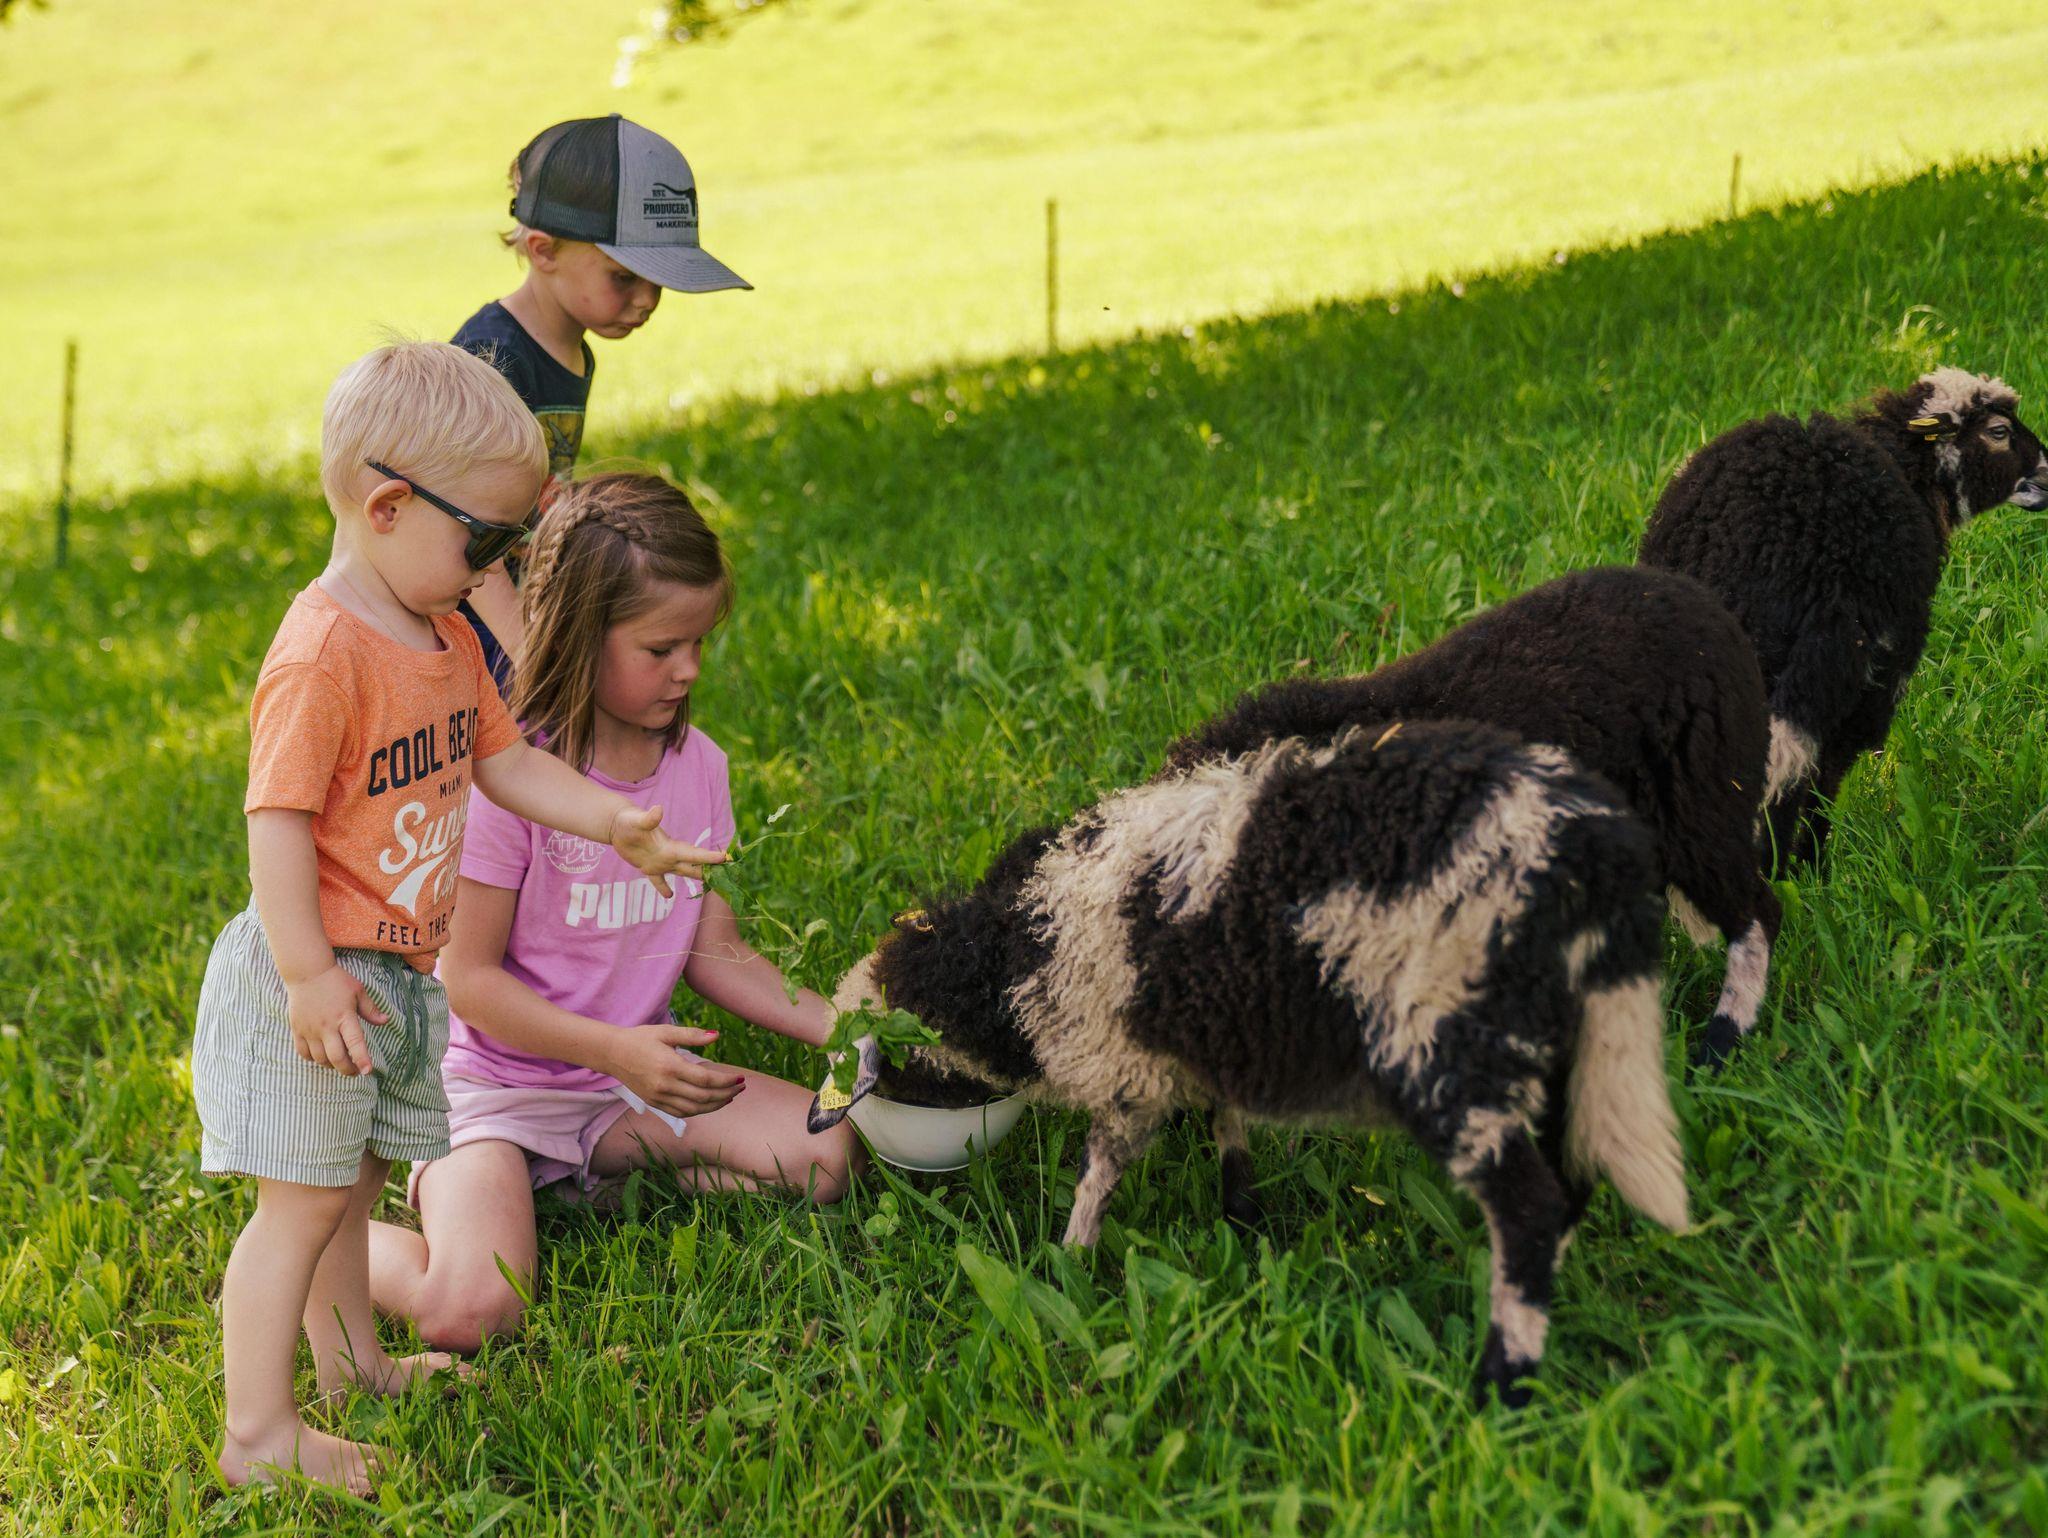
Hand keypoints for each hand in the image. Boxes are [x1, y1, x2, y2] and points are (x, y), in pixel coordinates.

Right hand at [284, 964, 384, 1075]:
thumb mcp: (358, 991)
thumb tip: (385, 1021)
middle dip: (348, 1070)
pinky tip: (322, 1056)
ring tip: (341, 1062)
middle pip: (336, 1058)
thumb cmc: (335, 980)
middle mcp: (326, 1026)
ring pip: (320, 1059)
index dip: (362, 1059)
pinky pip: (303, 1053)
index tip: (368, 1071)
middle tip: (356, 1071)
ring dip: (332, 1065)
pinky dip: (314, 1059)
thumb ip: (370, 1009)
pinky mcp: (297, 1030)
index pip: (355, 1042)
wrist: (306, 972)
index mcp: (344, 1016)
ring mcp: (310, 1029)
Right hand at [608, 1024, 744, 1116]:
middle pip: (703, 1097)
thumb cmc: (640, 1038)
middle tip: (741, 1087)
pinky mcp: (654, 1103)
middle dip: (726, 1094)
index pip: (705, 1080)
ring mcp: (658, 1097)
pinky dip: (698, 1110)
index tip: (740, 1078)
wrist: (612, 1053)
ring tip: (730, 1096)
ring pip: (694, 1109)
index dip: (726, 1082)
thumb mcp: (666, 1032)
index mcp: (669, 1066)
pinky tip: (709, 1103)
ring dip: (715, 1105)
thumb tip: (716, 1036)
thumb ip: (692, 1035)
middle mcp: (664, 1086)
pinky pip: (681, 1112)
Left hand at [609, 803, 727, 896]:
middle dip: (710, 870)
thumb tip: (658, 809)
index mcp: (670, 847)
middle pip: (694, 865)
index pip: (694, 854)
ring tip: (711, 886)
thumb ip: (649, 818)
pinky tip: (668, 896)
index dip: (709, 857)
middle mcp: (669, 856)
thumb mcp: (638, 820)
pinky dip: (663, 887)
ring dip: (696, 877)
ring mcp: (660, 862)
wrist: (618, 824)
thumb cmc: (629, 820)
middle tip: (727, 877)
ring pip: (683, 872)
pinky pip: (658, 880)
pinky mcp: (648, 867)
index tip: (726, 859)